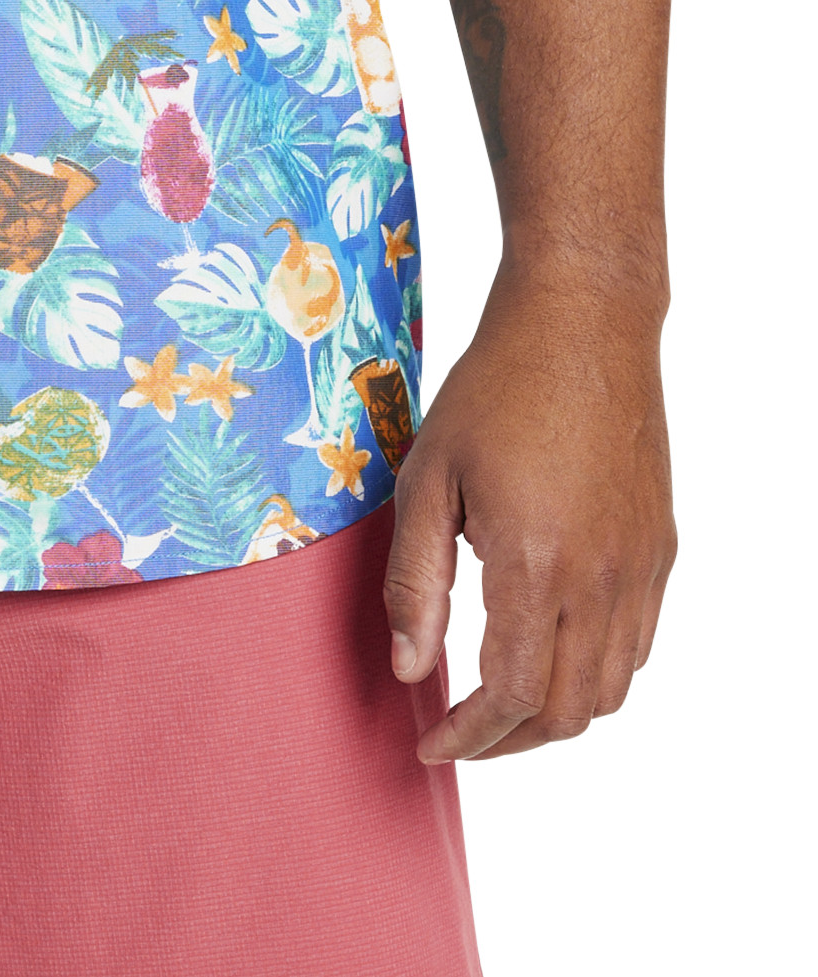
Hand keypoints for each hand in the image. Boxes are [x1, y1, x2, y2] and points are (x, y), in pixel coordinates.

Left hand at [383, 262, 675, 761]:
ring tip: (501, 703)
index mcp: (536, 564)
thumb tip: (410, 668)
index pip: (509, 695)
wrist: (582, 325)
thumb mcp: (428, 477)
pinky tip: (549, 649)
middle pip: (565, 711)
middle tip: (459, 734)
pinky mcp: (660, 549)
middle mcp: (600, 579)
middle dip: (508, 741)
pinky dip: (595, 673)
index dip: (468, 735)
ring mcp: (640, 567)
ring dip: (554, 714)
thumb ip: (415, 580)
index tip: (430, 745)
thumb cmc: (494, 389)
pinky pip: (637, 644)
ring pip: (609, 689)